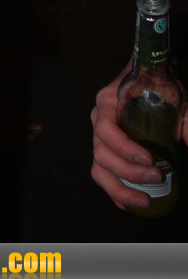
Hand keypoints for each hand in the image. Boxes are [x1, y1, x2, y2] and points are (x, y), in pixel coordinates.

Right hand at [91, 72, 160, 210]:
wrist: (148, 74)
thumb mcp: (172, 94)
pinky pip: (103, 174)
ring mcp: (100, 137)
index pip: (106, 129)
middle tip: (157, 177)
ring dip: (119, 188)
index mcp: (107, 102)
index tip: (149, 159)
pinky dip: (115, 191)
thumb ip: (184, 118)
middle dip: (128, 172)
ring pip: (99, 168)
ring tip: (145, 201)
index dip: (124, 148)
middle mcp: (98, 120)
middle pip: (102, 153)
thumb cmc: (157, 82)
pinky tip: (131, 204)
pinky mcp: (107, 150)